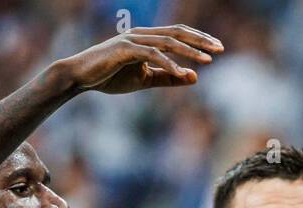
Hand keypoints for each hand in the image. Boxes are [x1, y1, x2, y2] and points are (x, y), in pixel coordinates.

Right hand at [61, 25, 222, 94]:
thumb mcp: (145, 79)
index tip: (217, 48)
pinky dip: (168, 63)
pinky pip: (151, 55)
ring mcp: (133, 40)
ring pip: (168, 42)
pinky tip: (181, 72)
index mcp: (148, 38)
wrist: (81, 77)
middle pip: (178, 33)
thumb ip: (168, 77)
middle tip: (221, 49)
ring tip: (207, 59)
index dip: (198, 39)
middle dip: (201, 40)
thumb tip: (194, 77)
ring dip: (189, 50)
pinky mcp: (125, 50)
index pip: (178, 34)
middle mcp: (142, 34)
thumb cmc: (111, 76)